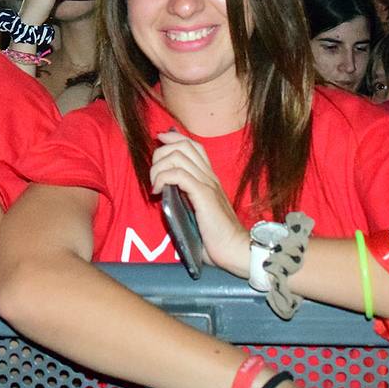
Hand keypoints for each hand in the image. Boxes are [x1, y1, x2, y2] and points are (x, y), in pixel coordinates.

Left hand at [148, 130, 248, 276]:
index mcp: (210, 178)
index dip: (173, 138)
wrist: (235, 249)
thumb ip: (184, 200)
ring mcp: (207, 183)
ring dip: (158, 167)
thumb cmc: (216, 238)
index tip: (158, 142)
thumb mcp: (197, 213)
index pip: (193, 145)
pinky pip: (178, 174)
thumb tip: (164, 195)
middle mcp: (209, 176)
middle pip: (183, 145)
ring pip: (178, 156)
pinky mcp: (203, 194)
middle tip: (153, 173)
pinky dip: (162, 178)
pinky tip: (157, 192)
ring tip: (154, 185)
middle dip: (161, 153)